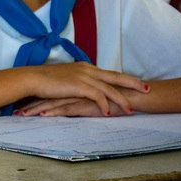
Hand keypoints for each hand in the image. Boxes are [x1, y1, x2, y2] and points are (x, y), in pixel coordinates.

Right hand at [26, 62, 148, 115]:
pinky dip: (104, 104)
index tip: (136, 82)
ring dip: (121, 99)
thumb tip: (82, 88)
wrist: (33, 78)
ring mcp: (84, 77)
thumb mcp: (64, 78)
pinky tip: (108, 113)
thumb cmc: (45, 80)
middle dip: (133, 83)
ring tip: (130, 109)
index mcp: (85, 67)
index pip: (109, 73)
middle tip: (147, 89)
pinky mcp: (78, 86)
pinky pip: (97, 96)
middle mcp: (87, 70)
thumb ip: (76, 81)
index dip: (124, 78)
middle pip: (116, 76)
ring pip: (109, 88)